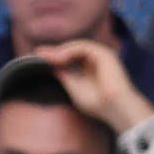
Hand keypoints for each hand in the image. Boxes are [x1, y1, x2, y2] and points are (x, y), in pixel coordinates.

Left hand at [27, 40, 153, 134]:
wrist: (115, 108)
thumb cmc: (98, 104)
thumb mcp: (74, 89)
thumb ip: (65, 77)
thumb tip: (52, 67)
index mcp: (89, 68)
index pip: (70, 58)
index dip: (54, 57)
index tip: (37, 59)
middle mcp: (96, 59)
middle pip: (72, 49)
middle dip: (54, 51)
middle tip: (37, 53)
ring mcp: (101, 55)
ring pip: (76, 46)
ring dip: (60, 51)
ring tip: (46, 58)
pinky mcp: (104, 53)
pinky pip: (83, 47)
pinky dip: (69, 51)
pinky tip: (59, 59)